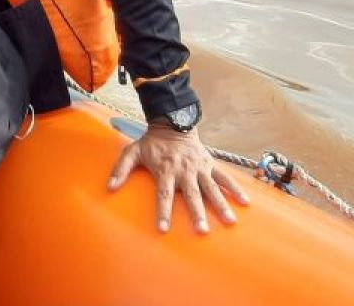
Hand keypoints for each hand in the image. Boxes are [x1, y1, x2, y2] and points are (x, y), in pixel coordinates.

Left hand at [107, 125, 249, 233]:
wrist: (172, 122)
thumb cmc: (151, 142)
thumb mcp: (132, 152)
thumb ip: (120, 169)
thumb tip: (109, 187)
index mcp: (165, 170)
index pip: (163, 195)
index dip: (163, 212)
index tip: (164, 229)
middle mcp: (184, 171)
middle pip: (191, 195)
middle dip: (197, 213)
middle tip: (202, 231)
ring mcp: (199, 167)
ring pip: (211, 188)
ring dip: (221, 204)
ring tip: (230, 221)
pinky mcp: (210, 163)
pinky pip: (224, 177)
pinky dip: (235, 188)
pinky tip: (244, 202)